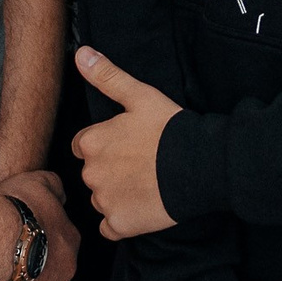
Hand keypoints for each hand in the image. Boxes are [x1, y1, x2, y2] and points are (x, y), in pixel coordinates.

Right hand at [0, 168, 78, 280]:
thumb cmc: (12, 207)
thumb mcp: (36, 182)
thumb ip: (52, 186)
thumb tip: (60, 193)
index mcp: (68, 237)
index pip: (59, 245)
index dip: (39, 247)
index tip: (18, 246)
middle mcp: (69, 264)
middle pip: (54, 271)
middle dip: (36, 271)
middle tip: (8, 267)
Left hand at [71, 46, 182, 238]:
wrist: (200, 165)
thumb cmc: (171, 128)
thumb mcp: (140, 96)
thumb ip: (107, 76)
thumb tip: (81, 53)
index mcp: (91, 142)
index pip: (84, 146)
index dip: (106, 144)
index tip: (128, 145)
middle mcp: (90, 174)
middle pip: (92, 173)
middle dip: (111, 170)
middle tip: (142, 164)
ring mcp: (104, 202)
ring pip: (101, 199)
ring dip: (117, 195)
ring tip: (147, 185)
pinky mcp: (119, 225)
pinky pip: (110, 227)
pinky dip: (122, 220)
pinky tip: (143, 207)